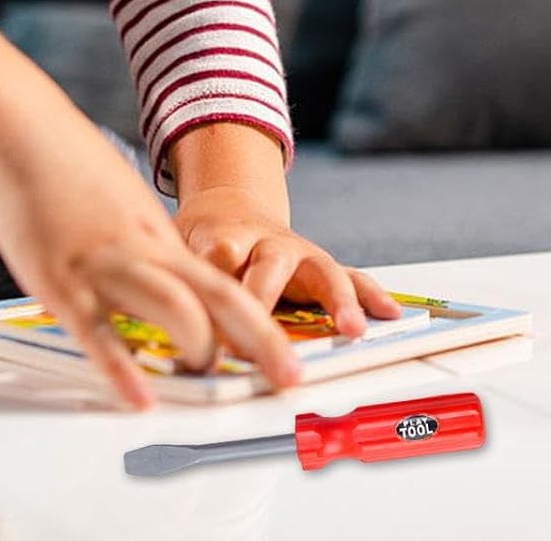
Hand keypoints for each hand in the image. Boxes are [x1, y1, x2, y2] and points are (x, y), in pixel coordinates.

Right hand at [0, 119, 304, 409]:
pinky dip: (123, 369)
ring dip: (199, 347)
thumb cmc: (62, 161)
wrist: (22, 126)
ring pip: (173, 307)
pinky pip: (98, 331)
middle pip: (220, 296)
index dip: (257, 320)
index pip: (224, 283)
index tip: (280, 351)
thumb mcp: (115, 202)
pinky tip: (140, 399)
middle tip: (288, 375)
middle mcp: (145, 248)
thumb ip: (131, 241)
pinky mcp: (61, 278)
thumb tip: (140, 272)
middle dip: (261, 339)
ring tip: (213, 377)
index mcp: (159, 234)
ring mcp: (106, 263)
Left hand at [174, 185, 403, 338]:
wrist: (230, 208)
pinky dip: (370, 294)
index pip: (220, 256)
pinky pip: (351, 277)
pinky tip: (390, 312)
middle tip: (263, 342)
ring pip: (322, 271)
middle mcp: (268, 242)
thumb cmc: (202, 240)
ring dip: (338, 301)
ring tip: (351, 329)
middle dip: (270, 305)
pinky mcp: (321, 265)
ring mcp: (300, 252)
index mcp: (225, 237)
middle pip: (270, 268)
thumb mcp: (177, 250)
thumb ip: (175, 280)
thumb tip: (160, 322)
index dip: (215, 287)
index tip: (207, 324)